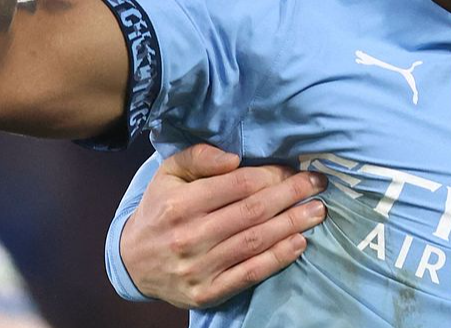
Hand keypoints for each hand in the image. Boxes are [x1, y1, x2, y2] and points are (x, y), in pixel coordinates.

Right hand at [121, 144, 326, 308]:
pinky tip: (299, 243)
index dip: (272, 176)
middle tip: (318, 184)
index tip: (294, 170)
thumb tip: (234, 158)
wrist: (132, 262)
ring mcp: (197, 268)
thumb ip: (199, 157)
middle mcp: (188, 237)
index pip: (238, 185)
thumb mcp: (168, 175)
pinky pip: (249, 274)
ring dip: (292, 225)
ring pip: (255, 242)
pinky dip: (278, 258)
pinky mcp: (206, 292)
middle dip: (291, 196)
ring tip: (317, 211)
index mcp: (179, 204)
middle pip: (252, 212)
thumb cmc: (160, 210)